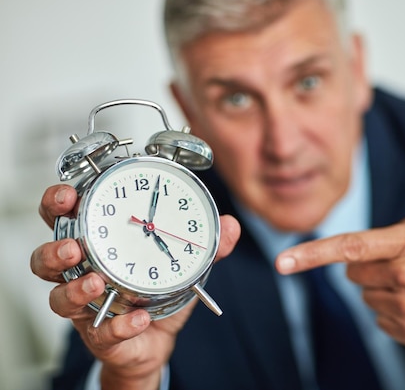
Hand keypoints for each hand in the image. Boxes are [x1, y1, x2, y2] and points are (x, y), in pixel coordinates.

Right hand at [33, 184, 240, 389]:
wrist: (158, 339)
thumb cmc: (159, 290)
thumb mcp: (184, 261)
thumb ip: (207, 244)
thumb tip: (231, 225)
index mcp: (99, 243)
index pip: (65, 216)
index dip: (58, 202)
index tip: (70, 194)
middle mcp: (83, 272)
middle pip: (46, 255)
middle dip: (53, 246)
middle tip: (72, 245)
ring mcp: (86, 306)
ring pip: (58, 296)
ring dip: (74, 287)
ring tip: (95, 282)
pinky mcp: (100, 335)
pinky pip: (102, 332)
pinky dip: (120, 326)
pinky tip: (137, 319)